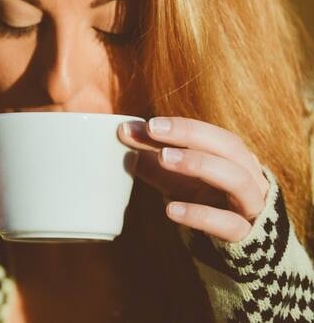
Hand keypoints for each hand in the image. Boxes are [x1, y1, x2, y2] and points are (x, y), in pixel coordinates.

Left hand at [118, 116, 269, 241]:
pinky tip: (170, 209)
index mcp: (235, 159)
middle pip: (229, 147)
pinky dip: (200, 214)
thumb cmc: (205, 204)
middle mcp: (250, 177)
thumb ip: (153, 158)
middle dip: (190, 134)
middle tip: (153, 130)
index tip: (148, 124)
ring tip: (162, 158)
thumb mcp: (177, 180)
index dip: (182, 127)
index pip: (211, 135)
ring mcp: (251, 206)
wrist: (239, 251)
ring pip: (237, 179)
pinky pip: (228, 223)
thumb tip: (124, 132)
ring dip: (199, 164)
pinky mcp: (246, 236)